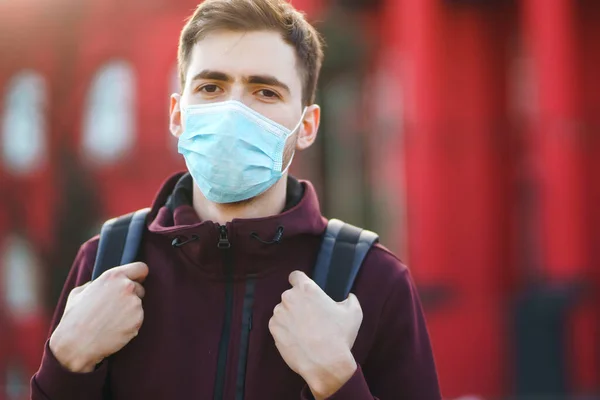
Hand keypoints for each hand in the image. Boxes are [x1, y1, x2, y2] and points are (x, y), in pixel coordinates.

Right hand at [49, 262, 148, 372]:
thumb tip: (102, 284)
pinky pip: (138, 320)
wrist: (76, 344)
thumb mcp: (79, 293)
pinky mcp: (138, 320)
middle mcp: (127, 287)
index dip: (139, 275)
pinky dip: (130, 324)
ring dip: (130, 311)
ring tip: (110, 320)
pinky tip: (114, 329)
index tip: (137, 281)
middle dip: (131, 296)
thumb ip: (95, 284)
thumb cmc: (74, 318)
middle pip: (140, 288)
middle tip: (114, 308)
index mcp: (113, 276)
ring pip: (138, 305)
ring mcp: (134, 303)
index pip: (141, 268)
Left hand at [269, 271, 361, 399]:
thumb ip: (350, 299)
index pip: (295, 276)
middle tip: (310, 317)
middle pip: (290, 295)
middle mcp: (289, 298)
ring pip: (283, 311)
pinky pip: (278, 325)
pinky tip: (297, 339)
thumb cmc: (339, 336)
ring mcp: (279, 314)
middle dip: (298, 303)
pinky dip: (285, 330)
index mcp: (307, 289)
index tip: (303, 290)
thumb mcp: (354, 313)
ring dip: (290, 317)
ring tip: (304, 331)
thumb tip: (349, 296)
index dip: (299, 281)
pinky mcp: (273, 329)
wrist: (325, 363)